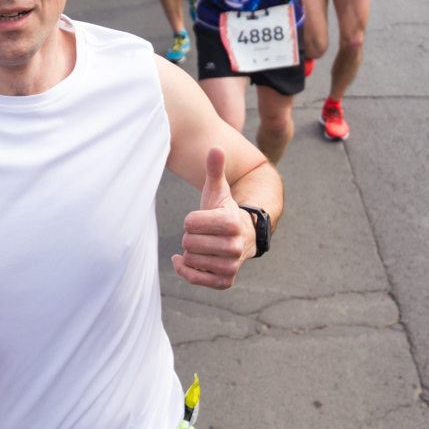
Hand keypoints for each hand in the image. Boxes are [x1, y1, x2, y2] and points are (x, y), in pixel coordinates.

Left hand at [172, 146, 253, 289]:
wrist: (244, 236)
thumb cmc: (224, 211)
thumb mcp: (219, 190)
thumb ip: (215, 169)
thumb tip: (216, 147)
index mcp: (231, 221)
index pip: (189, 222)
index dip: (191, 219)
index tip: (202, 218)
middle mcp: (235, 246)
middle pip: (188, 242)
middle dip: (191, 236)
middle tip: (204, 233)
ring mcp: (231, 265)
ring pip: (190, 259)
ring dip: (190, 251)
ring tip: (203, 245)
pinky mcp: (225, 281)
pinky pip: (195, 278)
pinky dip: (186, 270)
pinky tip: (185, 261)